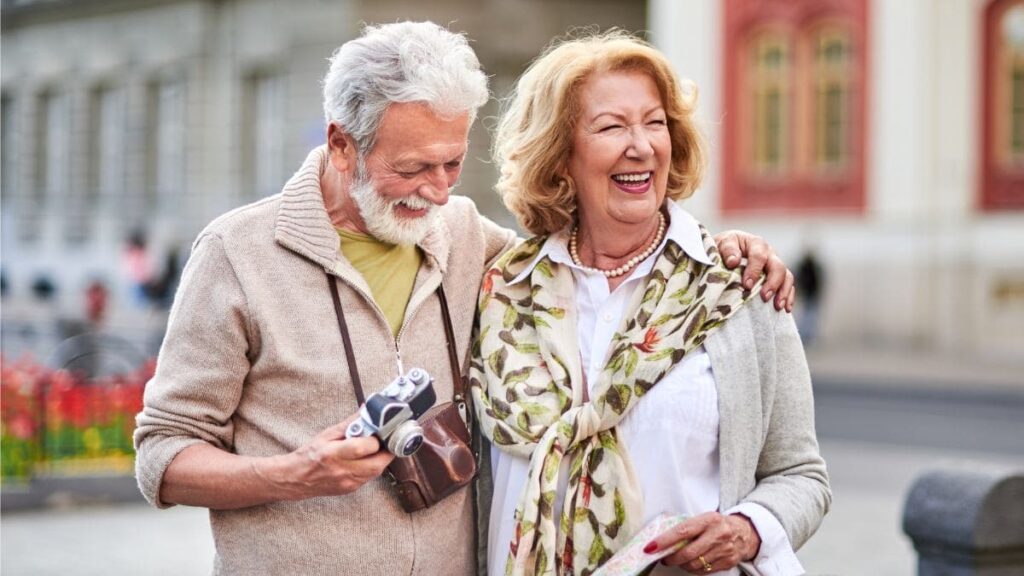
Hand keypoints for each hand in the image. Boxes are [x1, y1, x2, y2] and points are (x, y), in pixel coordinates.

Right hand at [258, 413, 394, 500]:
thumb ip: (350, 423)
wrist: (296, 478)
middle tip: (387, 440)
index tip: (379, 431)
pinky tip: (368, 459)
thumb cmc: (310, 454)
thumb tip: (367, 410)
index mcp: (334, 454)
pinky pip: (369, 478)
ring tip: (378, 448)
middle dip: (386, 451)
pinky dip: (373, 467)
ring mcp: (348, 483)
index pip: (363, 448)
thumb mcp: (328, 434)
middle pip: (377, 464)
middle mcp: (343, 471)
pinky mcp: (351, 489)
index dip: (376, 439)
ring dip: (381, 459)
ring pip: (376, 472)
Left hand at [644, 512, 760, 573]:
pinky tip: (690, 563)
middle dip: (671, 558)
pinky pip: (703, 571)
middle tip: (663, 558)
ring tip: (677, 560)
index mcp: (709, 519)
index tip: (651, 547)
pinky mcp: (727, 562)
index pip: (682, 531)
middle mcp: (718, 534)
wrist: (745, 533)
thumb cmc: (718, 524)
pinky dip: (693, 569)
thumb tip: (662, 538)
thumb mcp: (704, 519)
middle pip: (688, 552)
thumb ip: (687, 527)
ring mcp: (724, 550)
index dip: (664, 541)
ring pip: (695, 564)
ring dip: (681, 564)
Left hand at [713, 230, 794, 311]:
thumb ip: (727, 250)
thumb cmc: (723, 248)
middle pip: (778, 267)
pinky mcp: (778, 276)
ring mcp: (775, 265)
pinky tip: (785, 309)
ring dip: (784, 292)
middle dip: (773, 283)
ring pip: (786, 276)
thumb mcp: (722, 244)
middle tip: (764, 297)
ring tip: (778, 306)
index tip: (747, 285)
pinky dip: (789, 296)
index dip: (754, 271)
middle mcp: (769, 253)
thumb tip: (733, 261)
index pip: (759, 256)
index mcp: (755, 244)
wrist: (725, 251)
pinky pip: (788, 285)